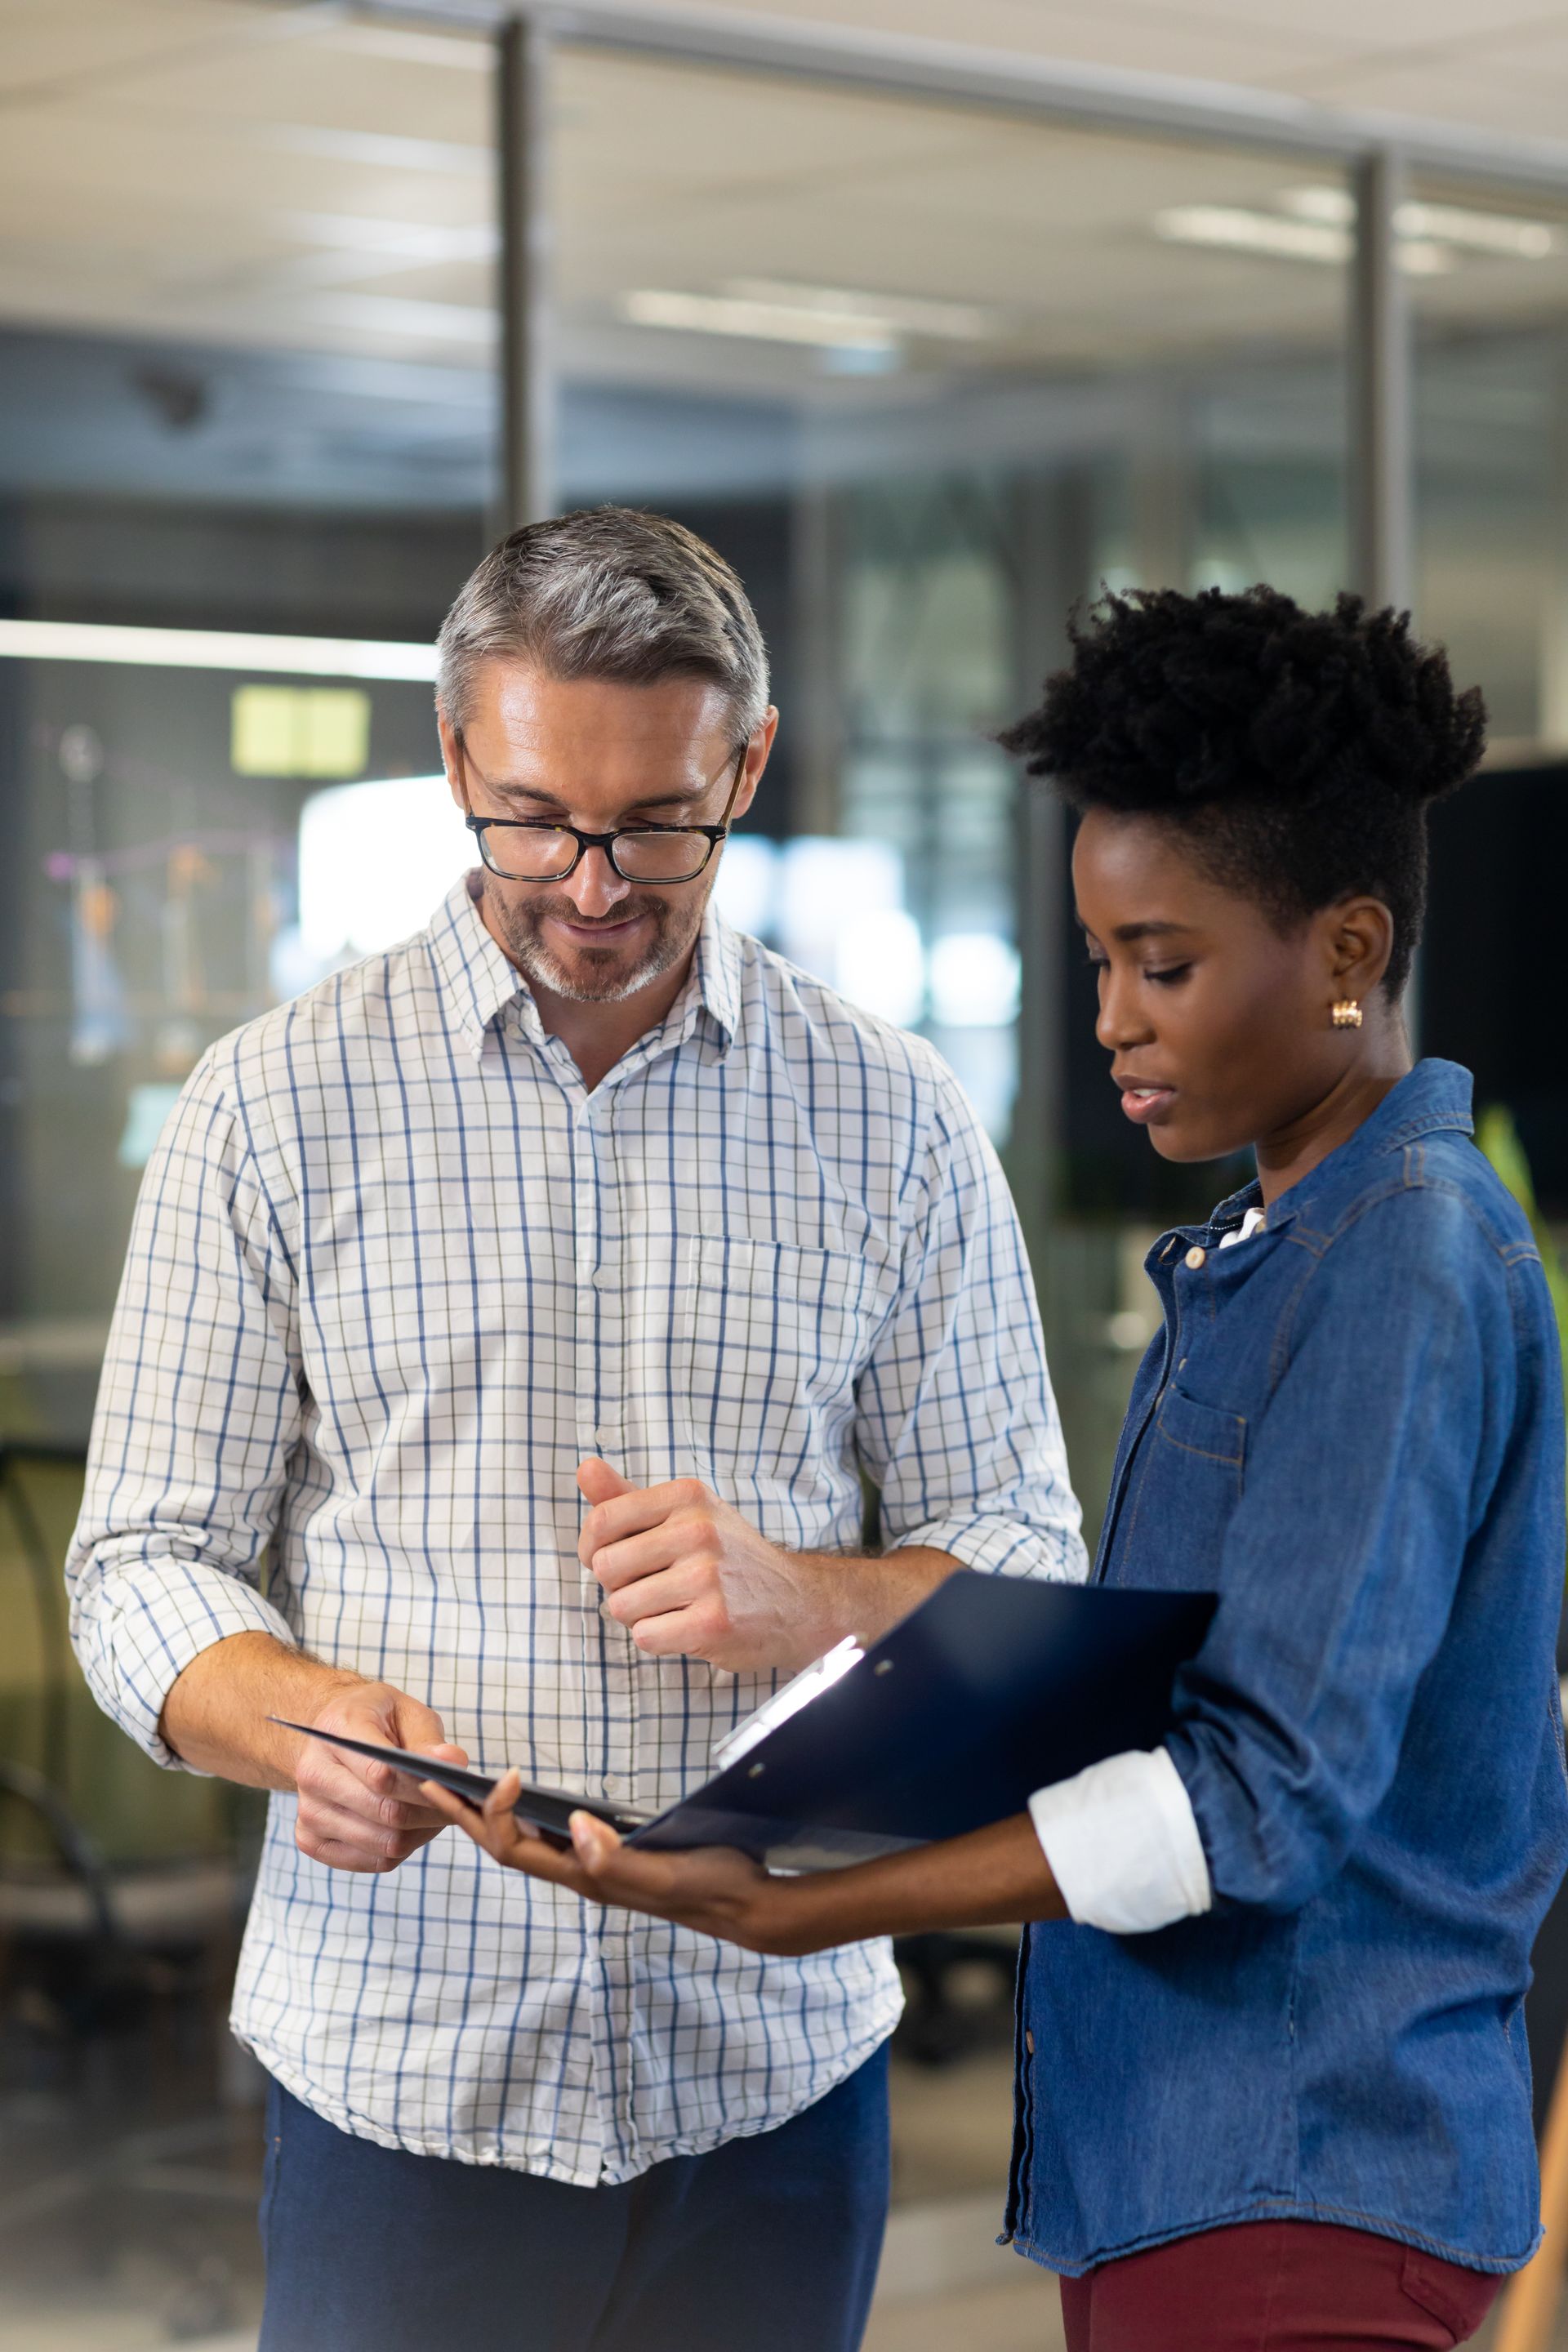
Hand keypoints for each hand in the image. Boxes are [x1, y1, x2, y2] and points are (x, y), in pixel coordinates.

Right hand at [291, 1683, 468, 1873]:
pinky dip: (400, 1850)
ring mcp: (308, 1811)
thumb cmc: (376, 1721)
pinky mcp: (310, 1840)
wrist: (331, 1736)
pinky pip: (371, 1861)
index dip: (424, 1788)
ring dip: (420, 1834)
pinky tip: (410, 1828)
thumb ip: (428, 1739)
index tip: (454, 1788)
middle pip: (385, 1813)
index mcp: (336, 1731)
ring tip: (434, 1814)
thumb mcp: (406, 1712)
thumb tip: (453, 1763)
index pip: (382, 1775)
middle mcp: (313, 1773)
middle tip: (455, 1805)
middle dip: (430, 1814)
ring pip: (383, 1843)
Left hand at [419, 1771, 820, 1954]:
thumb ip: (619, 1858)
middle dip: (465, 1815)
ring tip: (462, 1787)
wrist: (747, 1903)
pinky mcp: (611, 1856)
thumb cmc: (710, 1882)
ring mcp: (594, 1867)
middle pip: (506, 1846)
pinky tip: (529, 1802)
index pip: (517, 1848)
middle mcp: (581, 1874)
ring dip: (489, 1816)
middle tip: (428, 1779)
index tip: (503, 1772)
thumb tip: (574, 1827)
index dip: (498, 1812)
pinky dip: (527, 1817)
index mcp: (585, 1877)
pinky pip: (552, 1837)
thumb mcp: (666, 1871)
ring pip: (526, 1843)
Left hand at [577, 1459, 843, 1673]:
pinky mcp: (712, 1622)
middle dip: (618, 1585)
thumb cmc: (727, 1557)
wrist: (795, 1603)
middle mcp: (698, 1530)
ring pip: (620, 1606)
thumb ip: (627, 1496)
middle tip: (652, 1585)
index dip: (592, 1547)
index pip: (602, 1520)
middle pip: (605, 1567)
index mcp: (687, 1496)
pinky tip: (685, 1626)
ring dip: (638, 1615)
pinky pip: (644, 1636)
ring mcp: (706, 1576)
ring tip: (673, 1606)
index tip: (612, 1557)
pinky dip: (658, 1638)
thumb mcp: (684, 1514)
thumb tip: (585, 1467)